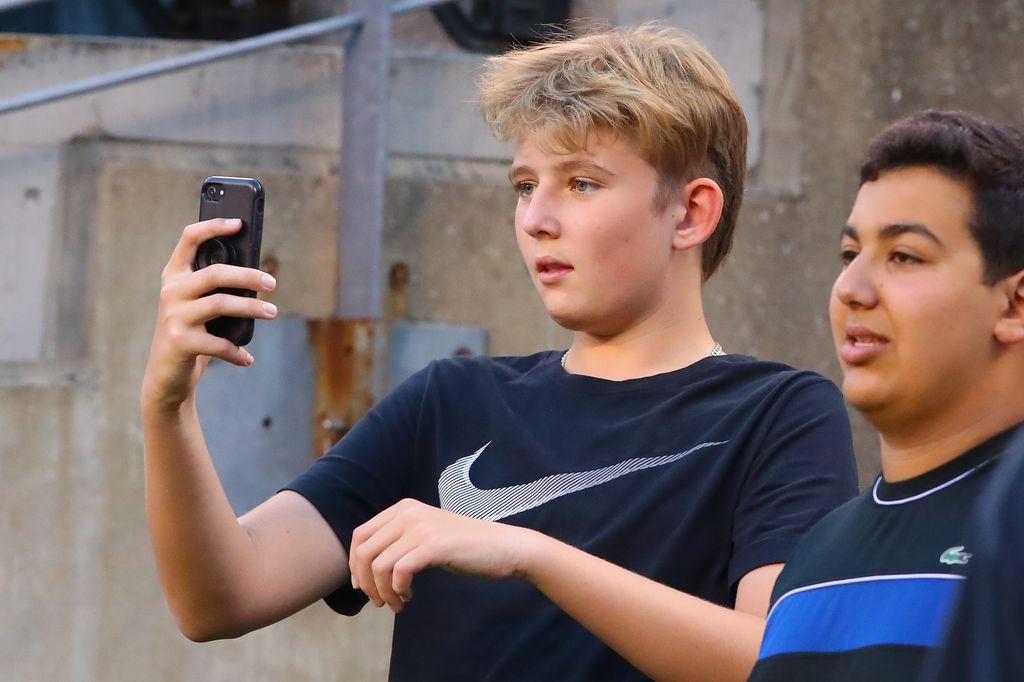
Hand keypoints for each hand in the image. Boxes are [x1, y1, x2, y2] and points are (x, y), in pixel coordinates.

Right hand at [141, 218, 277, 409]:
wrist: (165, 374)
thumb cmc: (192, 332)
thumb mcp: (199, 305)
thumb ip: (217, 288)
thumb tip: (260, 274)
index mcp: (175, 275)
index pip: (189, 239)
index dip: (213, 227)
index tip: (238, 223)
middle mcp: (171, 291)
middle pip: (214, 273)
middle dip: (248, 275)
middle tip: (273, 282)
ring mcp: (173, 316)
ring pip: (220, 304)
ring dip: (251, 308)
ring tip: (272, 312)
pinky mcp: (180, 342)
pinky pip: (218, 343)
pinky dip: (237, 351)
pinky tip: (248, 358)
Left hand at [348, 499, 538, 612]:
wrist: (502, 547)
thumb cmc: (464, 547)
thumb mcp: (425, 535)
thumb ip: (398, 542)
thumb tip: (363, 570)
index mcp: (403, 508)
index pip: (360, 536)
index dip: (355, 565)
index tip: (365, 587)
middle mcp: (408, 512)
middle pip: (364, 552)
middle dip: (367, 584)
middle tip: (381, 602)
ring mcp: (421, 527)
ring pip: (378, 566)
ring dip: (383, 592)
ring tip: (397, 604)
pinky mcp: (434, 545)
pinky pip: (398, 572)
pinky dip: (398, 590)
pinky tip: (408, 596)